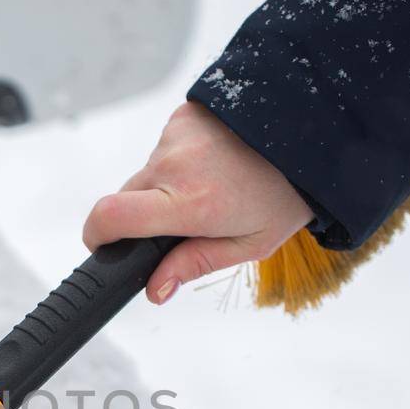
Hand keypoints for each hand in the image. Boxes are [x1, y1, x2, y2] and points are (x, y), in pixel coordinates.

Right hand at [82, 101, 313, 303]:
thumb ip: (195, 264)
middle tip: (190, 220)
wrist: (314, 130)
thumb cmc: (286, 193)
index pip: (111, 217)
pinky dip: (181, 161)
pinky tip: (216, 160)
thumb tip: (155, 290)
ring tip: (216, 185)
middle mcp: (175, 167)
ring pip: (148, 175)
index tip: (100, 246)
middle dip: (145, 216)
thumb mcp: (250, 243)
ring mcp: (174, 137)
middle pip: (127, 200)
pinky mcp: (179, 118)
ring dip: (168, 187)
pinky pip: (164, 150)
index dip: (95, 236)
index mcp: (191, 204)